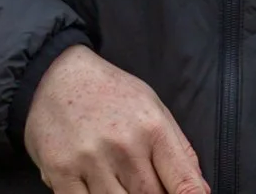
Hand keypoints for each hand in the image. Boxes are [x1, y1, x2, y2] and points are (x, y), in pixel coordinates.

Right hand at [23, 45, 207, 193]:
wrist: (56, 74)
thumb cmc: (109, 93)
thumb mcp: (153, 108)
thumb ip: (180, 150)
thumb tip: (199, 190)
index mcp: (153, 129)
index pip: (184, 184)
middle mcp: (124, 145)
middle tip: (143, 184)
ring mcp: (91, 160)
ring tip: (119, 181)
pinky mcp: (61, 172)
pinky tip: (96, 188)